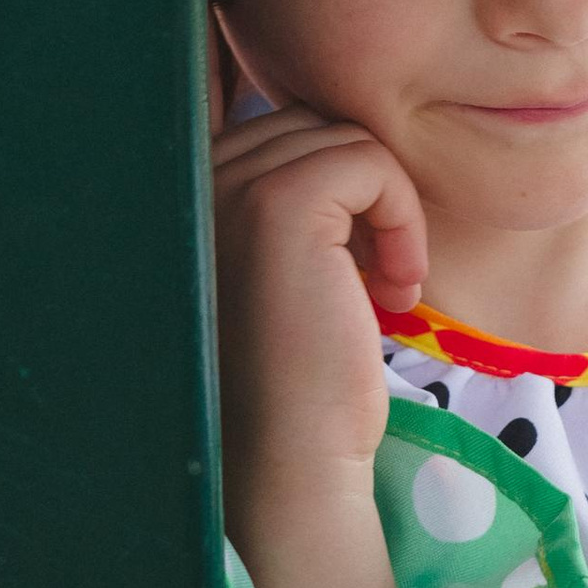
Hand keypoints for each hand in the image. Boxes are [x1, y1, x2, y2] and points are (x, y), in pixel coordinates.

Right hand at [212, 103, 428, 587]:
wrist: (290, 461)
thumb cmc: (298, 380)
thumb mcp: (285, 273)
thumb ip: (288, 205)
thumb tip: (346, 136)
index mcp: (185, 196)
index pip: (282, 134)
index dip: (337, 190)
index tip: (353, 268)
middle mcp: (193, 182)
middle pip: (314, 127)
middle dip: (363, 196)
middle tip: (375, 279)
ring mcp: (230, 190)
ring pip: (347, 140)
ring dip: (389, 210)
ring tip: (383, 288)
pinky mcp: (279, 206)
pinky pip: (372, 161)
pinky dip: (403, 216)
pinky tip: (392, 288)